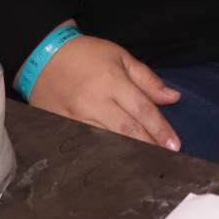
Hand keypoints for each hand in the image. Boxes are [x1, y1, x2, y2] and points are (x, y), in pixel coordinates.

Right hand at [26, 35, 181, 150]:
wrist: (43, 55)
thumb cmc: (86, 54)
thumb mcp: (120, 57)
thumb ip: (147, 80)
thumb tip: (173, 98)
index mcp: (112, 80)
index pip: (142, 110)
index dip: (160, 129)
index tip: (174, 145)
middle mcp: (94, 100)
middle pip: (127, 129)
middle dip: (149, 145)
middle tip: (167, 159)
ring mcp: (75, 115)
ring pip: (107, 140)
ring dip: (128, 153)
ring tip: (146, 163)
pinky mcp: (60, 125)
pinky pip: (86, 143)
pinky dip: (102, 153)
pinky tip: (116, 161)